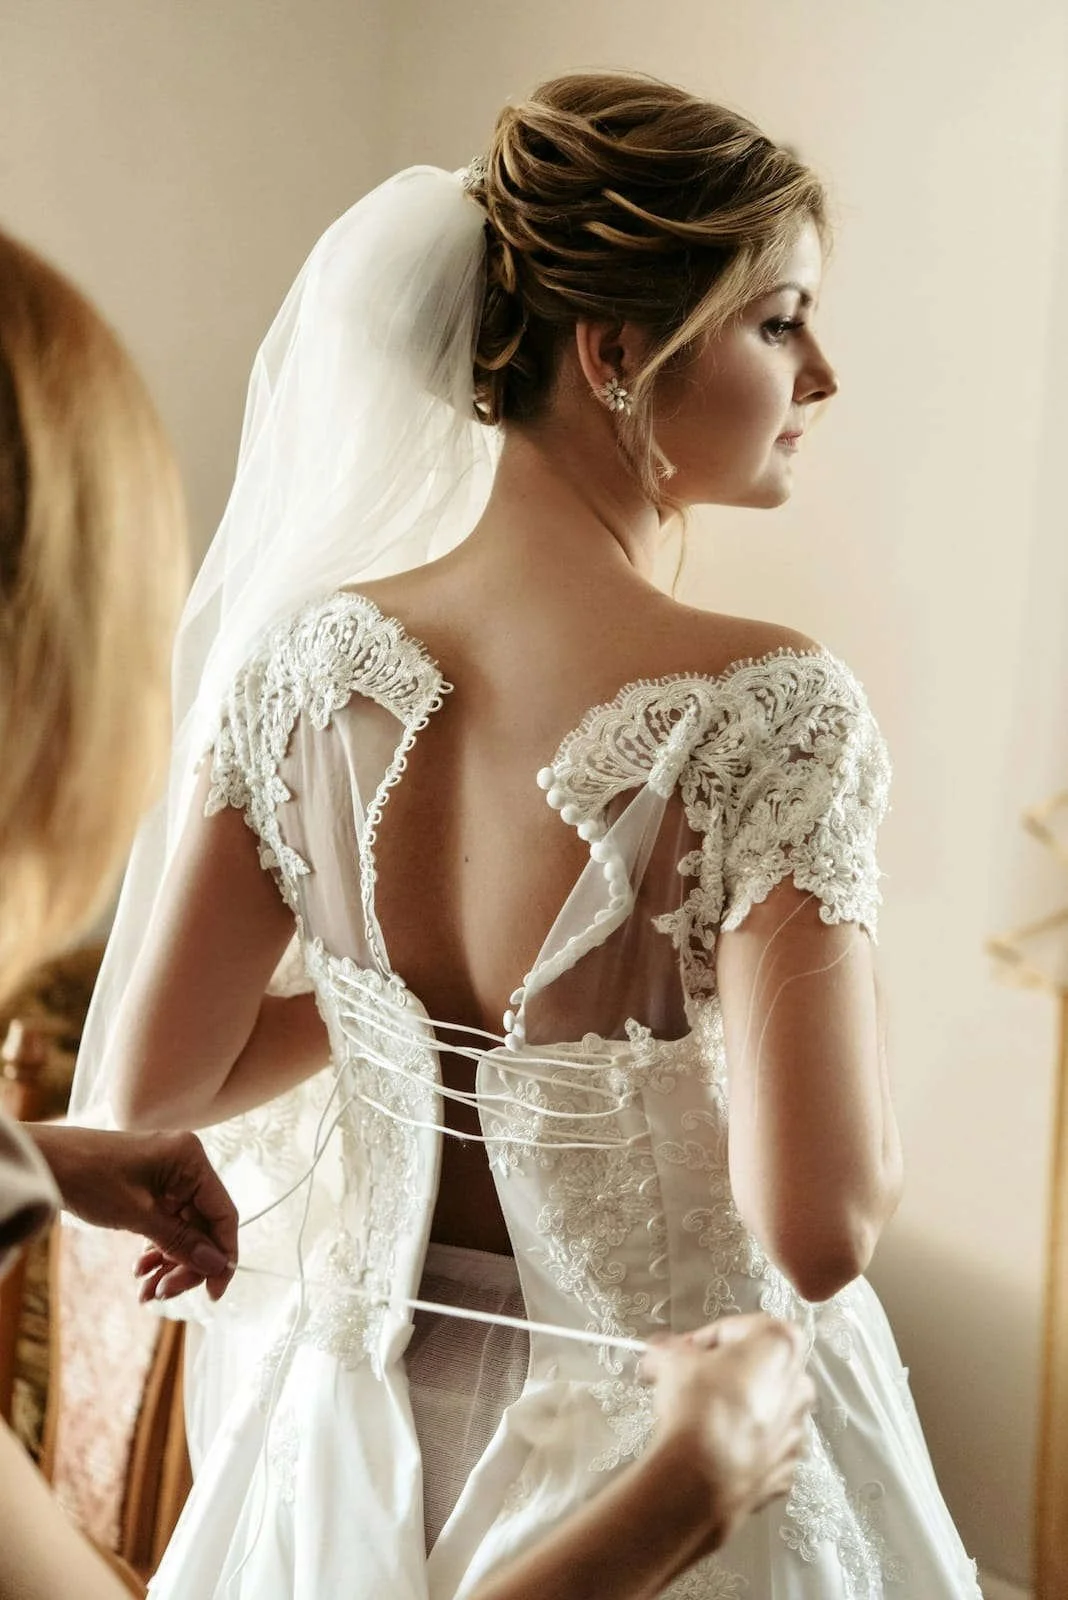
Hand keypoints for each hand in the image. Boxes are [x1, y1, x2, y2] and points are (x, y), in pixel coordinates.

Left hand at [29, 1124, 236, 1301]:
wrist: (46, 1161)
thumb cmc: (88, 1177)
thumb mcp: (137, 1215)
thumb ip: (181, 1241)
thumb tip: (216, 1266)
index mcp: (191, 1160)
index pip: (223, 1213)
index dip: (223, 1255)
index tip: (213, 1292)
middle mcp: (186, 1165)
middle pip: (203, 1226)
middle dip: (186, 1264)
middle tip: (165, 1293)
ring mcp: (169, 1176)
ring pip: (184, 1230)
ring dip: (169, 1263)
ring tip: (147, 1291)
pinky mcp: (152, 1187)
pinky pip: (166, 1224)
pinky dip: (156, 1250)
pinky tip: (140, 1272)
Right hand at [639, 1313, 814, 1545]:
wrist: (703, 1477)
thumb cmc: (698, 1407)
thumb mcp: (671, 1358)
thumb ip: (670, 1349)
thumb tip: (660, 1352)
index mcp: (781, 1344)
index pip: (736, 1329)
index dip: (701, 1340)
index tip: (680, 1353)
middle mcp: (799, 1385)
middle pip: (754, 1369)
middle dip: (719, 1374)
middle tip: (685, 1382)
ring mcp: (796, 1432)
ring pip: (760, 1410)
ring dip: (731, 1410)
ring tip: (694, 1419)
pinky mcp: (786, 1470)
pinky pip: (760, 1448)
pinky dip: (739, 1446)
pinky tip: (710, 1448)